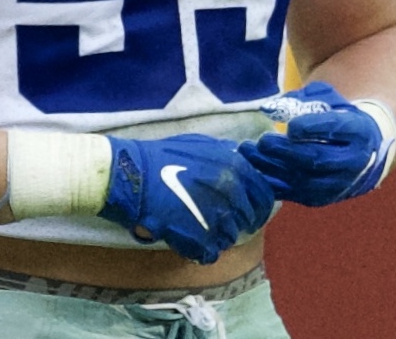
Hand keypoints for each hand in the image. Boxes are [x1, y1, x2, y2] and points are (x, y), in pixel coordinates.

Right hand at [98, 134, 274, 264]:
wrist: (132, 174)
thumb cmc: (161, 156)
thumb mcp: (198, 143)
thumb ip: (225, 153)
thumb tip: (242, 160)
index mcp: (233, 167)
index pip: (263, 194)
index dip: (258, 204)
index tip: (249, 209)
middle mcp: (230, 193)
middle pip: (248, 219)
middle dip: (237, 220)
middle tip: (219, 218)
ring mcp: (215, 217)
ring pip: (230, 237)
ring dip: (218, 234)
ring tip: (199, 226)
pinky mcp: (197, 240)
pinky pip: (210, 253)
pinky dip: (202, 249)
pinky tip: (189, 238)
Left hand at [237, 81, 395, 206]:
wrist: (362, 152)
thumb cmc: (338, 117)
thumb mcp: (328, 99)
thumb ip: (301, 99)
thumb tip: (268, 108)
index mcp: (358, 131)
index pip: (335, 129)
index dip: (312, 128)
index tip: (291, 125)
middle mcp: (351, 162)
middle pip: (316, 158)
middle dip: (286, 151)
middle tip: (262, 141)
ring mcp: (336, 185)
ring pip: (302, 179)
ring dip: (271, 166)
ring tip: (247, 151)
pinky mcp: (319, 198)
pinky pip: (293, 193)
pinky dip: (270, 182)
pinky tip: (251, 168)